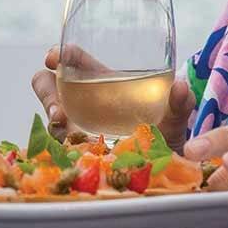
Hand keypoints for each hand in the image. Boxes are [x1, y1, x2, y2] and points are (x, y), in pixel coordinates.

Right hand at [31, 47, 196, 149]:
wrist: (162, 171)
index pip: (71, 61)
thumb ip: (180, 102)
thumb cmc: (163, 135)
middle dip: (46, 90)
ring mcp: (73, 128)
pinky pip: (55, 147)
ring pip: (47, 116)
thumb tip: (181, 86)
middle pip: (46, 84)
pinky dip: (58, 146)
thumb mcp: (173, 118)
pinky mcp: (72, 153)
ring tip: (63, 125)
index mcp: (99, 82)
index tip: (55, 58)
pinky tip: (71, 149)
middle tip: (58, 104)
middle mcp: (80, 102)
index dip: (59, 55)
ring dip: (50, 117)